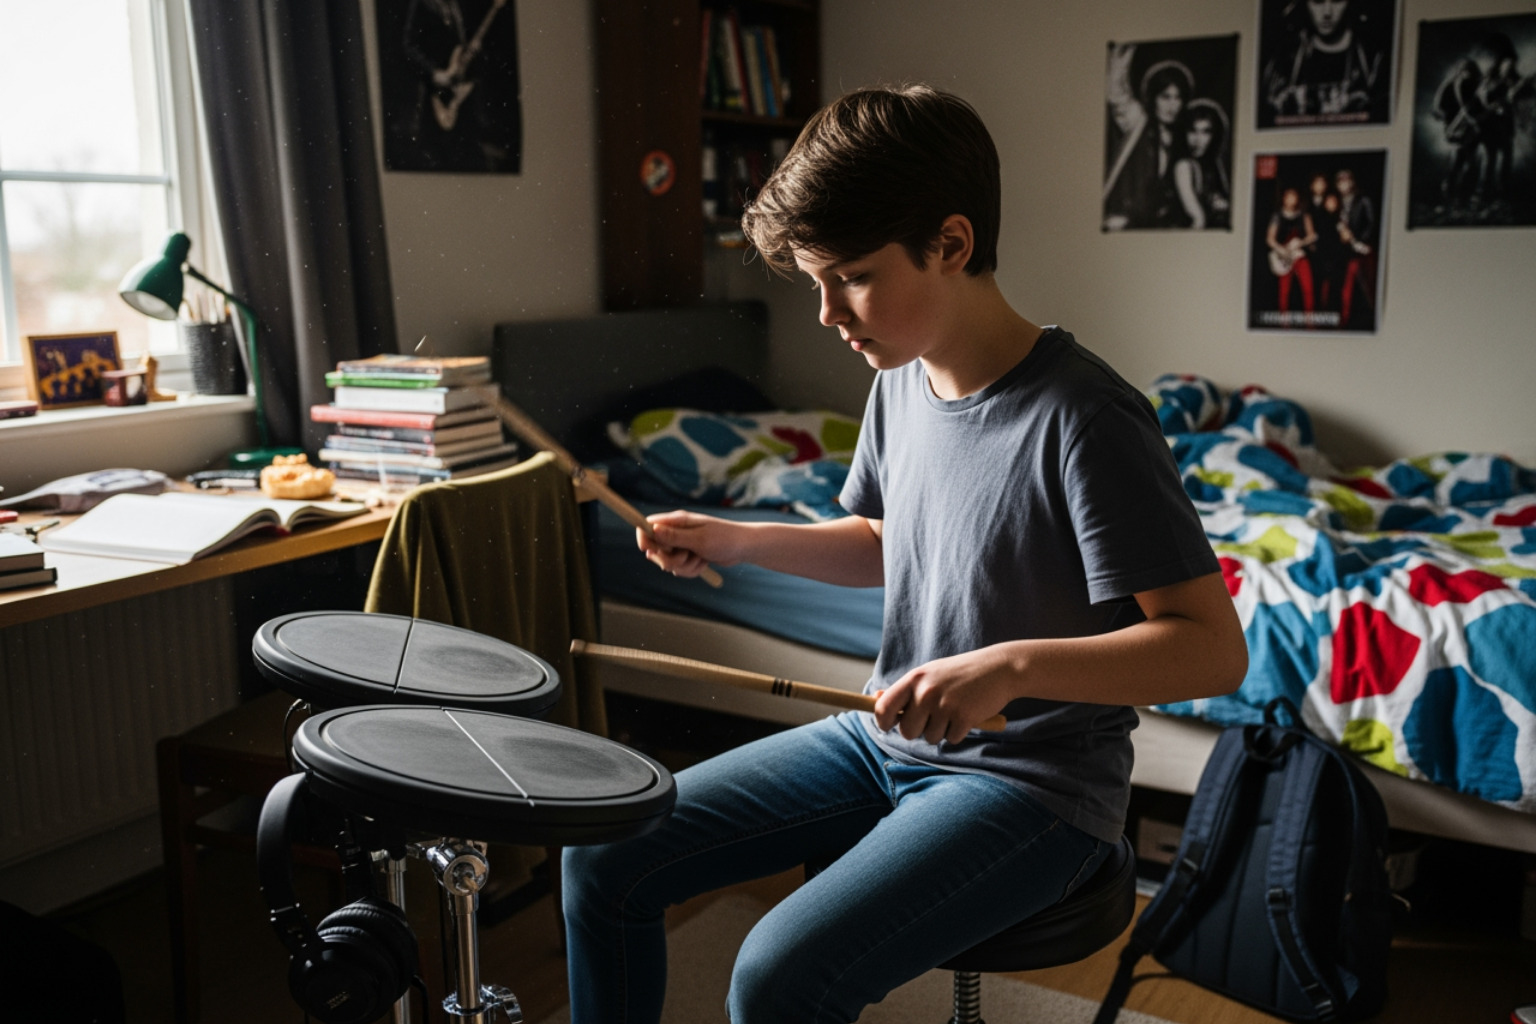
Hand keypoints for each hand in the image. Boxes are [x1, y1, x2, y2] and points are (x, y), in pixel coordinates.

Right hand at [638, 510, 739, 577]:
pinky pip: (679, 570)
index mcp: (677, 521)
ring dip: (684, 566)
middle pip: (656, 550)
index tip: (649, 551)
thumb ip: (675, 537)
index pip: (648, 526)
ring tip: (701, 558)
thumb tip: (652, 530)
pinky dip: (691, 570)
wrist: (744, 548)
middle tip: (688, 555)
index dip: (644, 539)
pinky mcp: (688, 556)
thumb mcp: (699, 539)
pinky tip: (704, 563)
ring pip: (668, 563)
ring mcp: (682, 545)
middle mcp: (677, 532)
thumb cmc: (725, 539)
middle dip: (670, 559)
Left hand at [873, 648, 1013, 744]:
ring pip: (930, 738)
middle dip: (918, 731)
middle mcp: (927, 692)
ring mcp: (945, 705)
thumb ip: (906, 689)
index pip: (884, 708)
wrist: (999, 668)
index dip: (882, 721)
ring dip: (941, 731)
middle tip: (932, 718)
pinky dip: (958, 732)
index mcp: (915, 679)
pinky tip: (967, 714)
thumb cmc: (960, 673)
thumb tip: (876, 700)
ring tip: (953, 711)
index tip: (888, 726)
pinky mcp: (964, 718)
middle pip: (907, 731)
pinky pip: (951, 739)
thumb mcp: (930, 673)